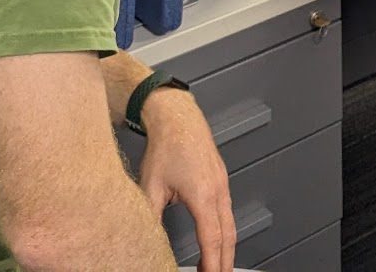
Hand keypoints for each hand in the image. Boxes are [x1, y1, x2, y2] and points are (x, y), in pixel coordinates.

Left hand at [137, 89, 234, 271]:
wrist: (179, 119)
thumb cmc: (166, 147)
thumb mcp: (150, 186)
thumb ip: (150, 216)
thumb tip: (145, 240)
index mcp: (203, 195)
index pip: (211, 238)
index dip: (212, 262)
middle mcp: (218, 191)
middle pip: (228, 235)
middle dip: (225, 261)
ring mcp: (222, 185)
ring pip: (231, 225)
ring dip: (226, 248)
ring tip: (218, 267)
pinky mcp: (221, 181)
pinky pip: (228, 212)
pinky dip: (226, 232)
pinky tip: (217, 240)